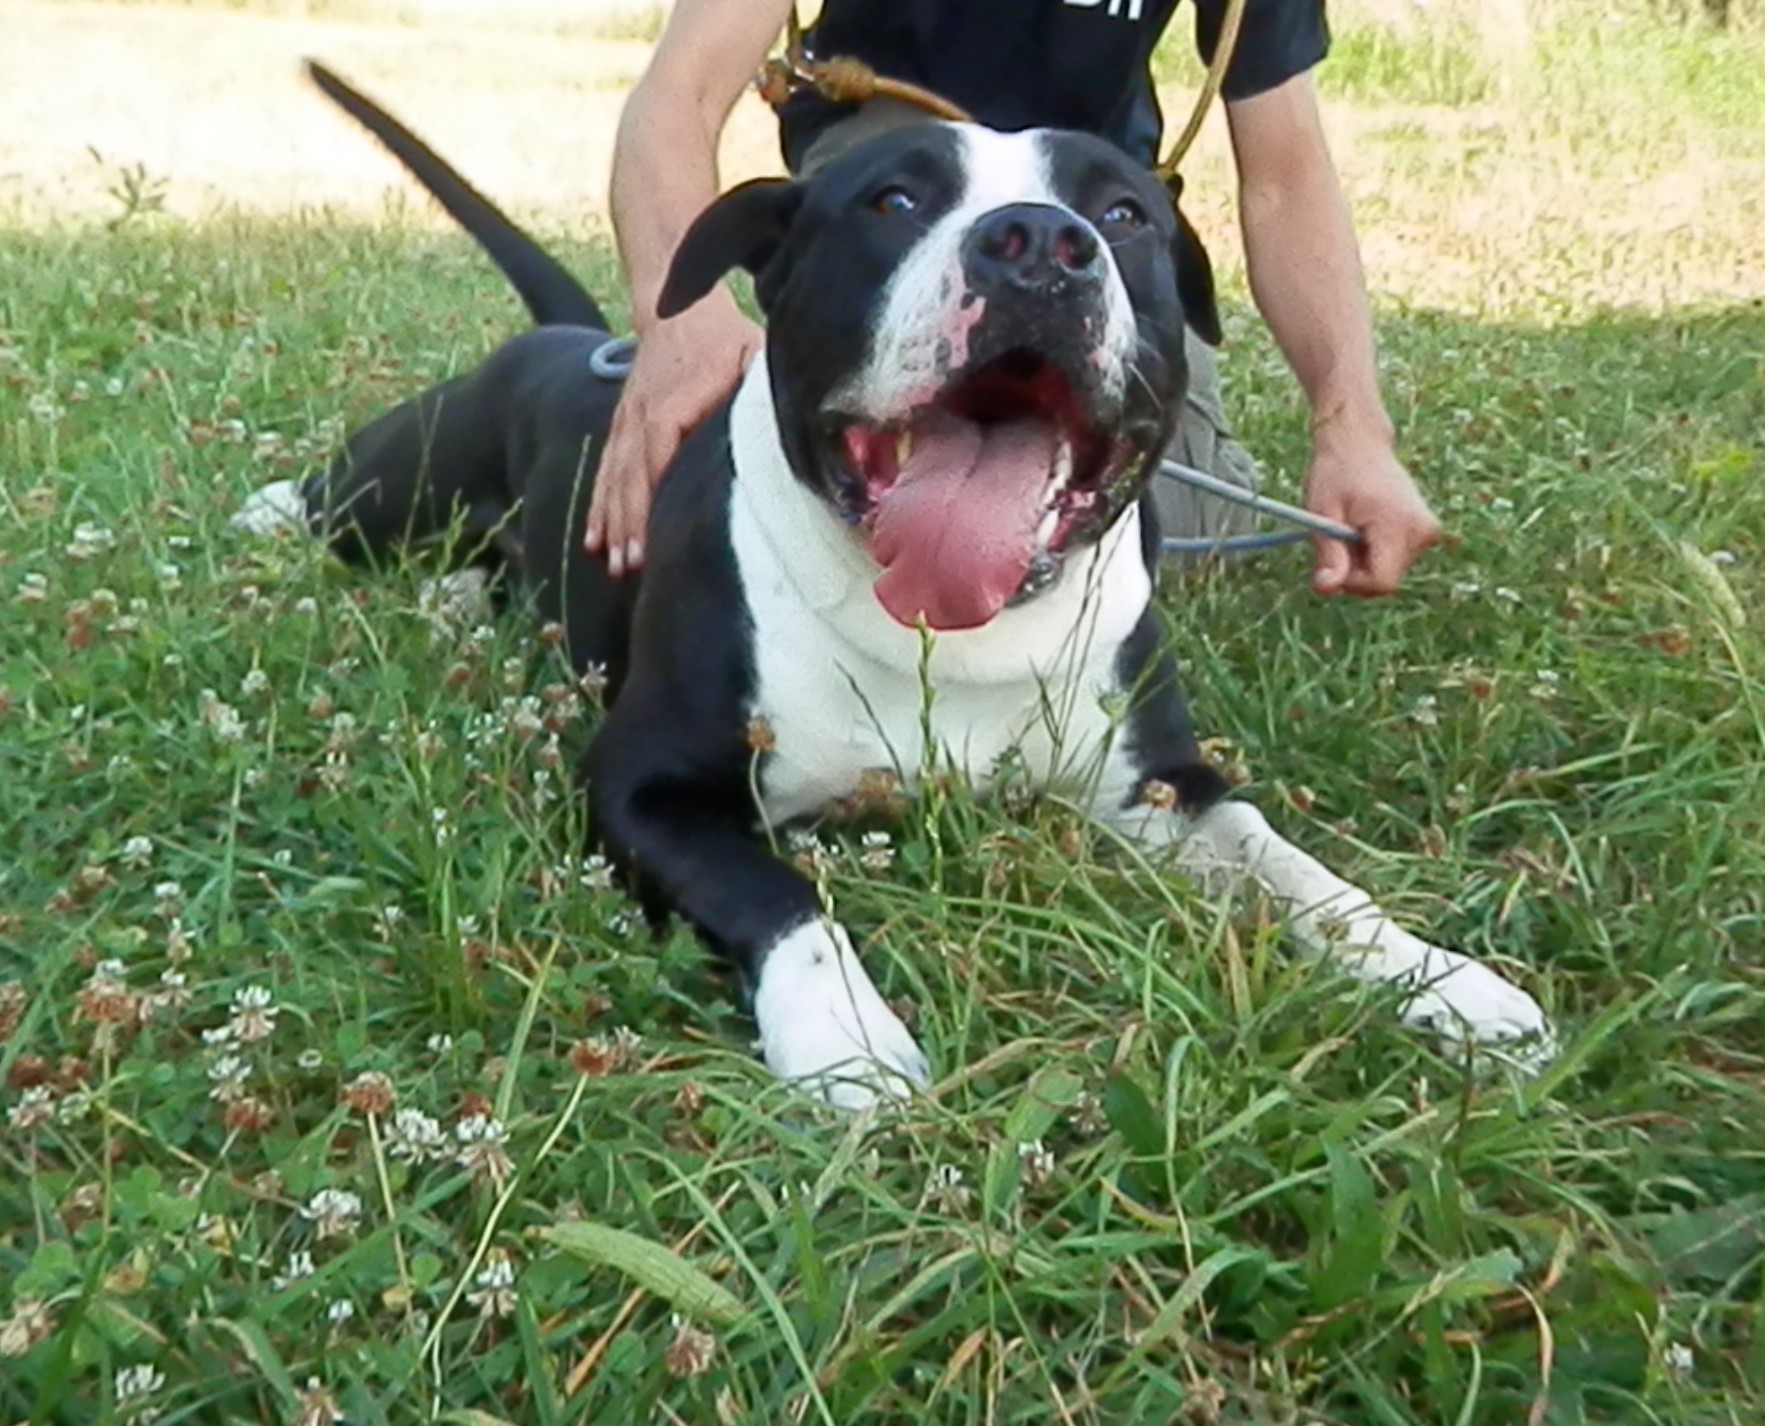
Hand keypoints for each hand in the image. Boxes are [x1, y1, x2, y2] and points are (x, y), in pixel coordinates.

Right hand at [586, 289, 762, 574]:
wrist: (677, 307)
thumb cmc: (724, 336)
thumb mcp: (752, 354)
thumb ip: (763, 389)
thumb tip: (788, 425)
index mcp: (677, 401)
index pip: (661, 454)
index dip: (654, 495)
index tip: (654, 532)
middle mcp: (644, 415)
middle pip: (632, 476)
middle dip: (628, 524)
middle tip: (627, 567)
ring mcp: (627, 423)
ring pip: (615, 479)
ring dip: (611, 523)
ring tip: (609, 563)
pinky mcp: (621, 428)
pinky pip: (605, 471)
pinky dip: (598, 506)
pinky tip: (592, 539)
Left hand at [1304, 425, 1439, 596]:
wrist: (1359, 443)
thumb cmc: (1336, 473)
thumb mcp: (1322, 513)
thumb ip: (1328, 553)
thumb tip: (1326, 590)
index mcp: (1399, 525)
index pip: (1382, 583)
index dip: (1352, 583)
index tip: (1332, 563)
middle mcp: (1423, 532)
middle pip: (1385, 581)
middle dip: (1355, 572)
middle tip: (1337, 540)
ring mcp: (1428, 533)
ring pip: (1388, 573)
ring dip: (1362, 563)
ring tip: (1350, 528)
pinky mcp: (1425, 533)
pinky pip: (1394, 561)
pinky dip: (1374, 554)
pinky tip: (1364, 529)